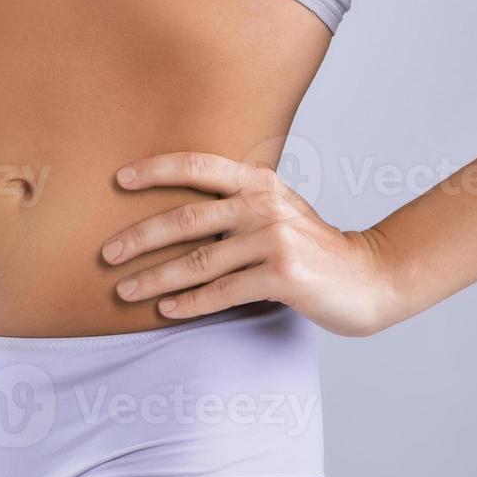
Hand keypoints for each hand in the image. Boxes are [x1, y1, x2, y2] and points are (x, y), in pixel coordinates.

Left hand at [102, 152, 397, 336]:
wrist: (370, 277)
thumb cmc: (314, 248)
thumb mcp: (279, 210)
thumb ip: (239, 204)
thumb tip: (177, 214)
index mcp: (261, 182)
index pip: (200, 166)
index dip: (157, 170)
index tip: (120, 180)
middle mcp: (265, 205)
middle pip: (186, 219)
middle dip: (139, 238)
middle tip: (106, 254)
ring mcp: (275, 240)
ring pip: (198, 262)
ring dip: (154, 279)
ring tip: (124, 291)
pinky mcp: (282, 276)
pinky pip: (222, 292)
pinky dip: (189, 303)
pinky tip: (165, 310)